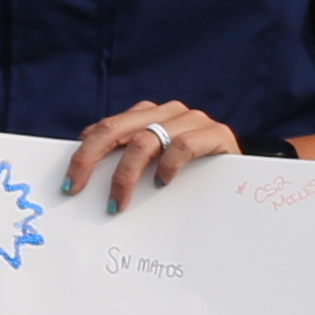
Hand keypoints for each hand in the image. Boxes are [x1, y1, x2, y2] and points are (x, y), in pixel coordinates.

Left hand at [68, 98, 236, 210]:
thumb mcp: (154, 170)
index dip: (83, 154)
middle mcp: (168, 112)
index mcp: (148, 116)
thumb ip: (127, 164)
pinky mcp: (217, 134)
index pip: (105, 128)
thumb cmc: (193, 179)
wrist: (245, 180)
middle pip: (116, 129)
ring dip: (125, 174)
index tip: (69, 184)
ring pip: (144, 140)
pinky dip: (167, 165)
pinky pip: (182, 145)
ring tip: (118, 202)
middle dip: (91, 159)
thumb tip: (83, 179)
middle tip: (78, 187)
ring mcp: (193, 120)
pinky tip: (162, 183)